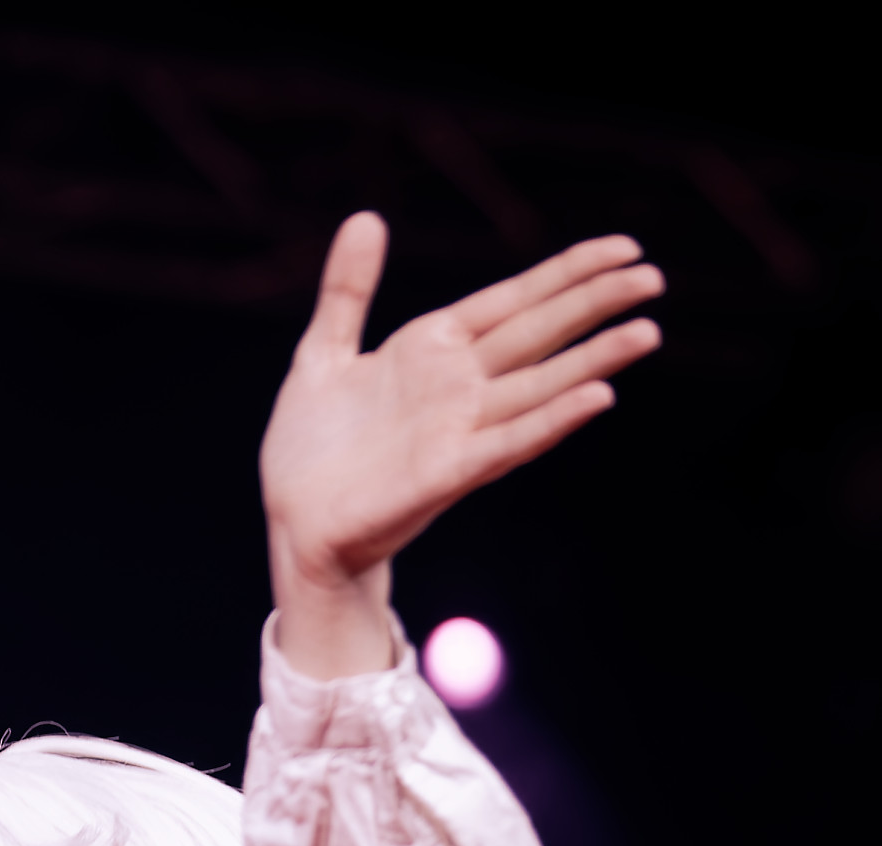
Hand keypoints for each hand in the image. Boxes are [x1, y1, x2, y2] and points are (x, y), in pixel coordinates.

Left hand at [260, 213, 663, 677]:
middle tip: (654, 278)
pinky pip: (507, 443)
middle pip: (540, 335)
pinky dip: (550, 421)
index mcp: (433, 350)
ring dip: (593, 361)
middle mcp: (457, 388)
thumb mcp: (322, 354)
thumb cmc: (310, 450)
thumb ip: (348, 291)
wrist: (293, 524)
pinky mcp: (444, 474)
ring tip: (647, 333)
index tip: (624, 247)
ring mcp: (456, 431)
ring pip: (539, 386)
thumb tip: (367, 217)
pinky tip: (596, 398)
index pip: (515, 300)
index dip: (567, 273)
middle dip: (595, 305)